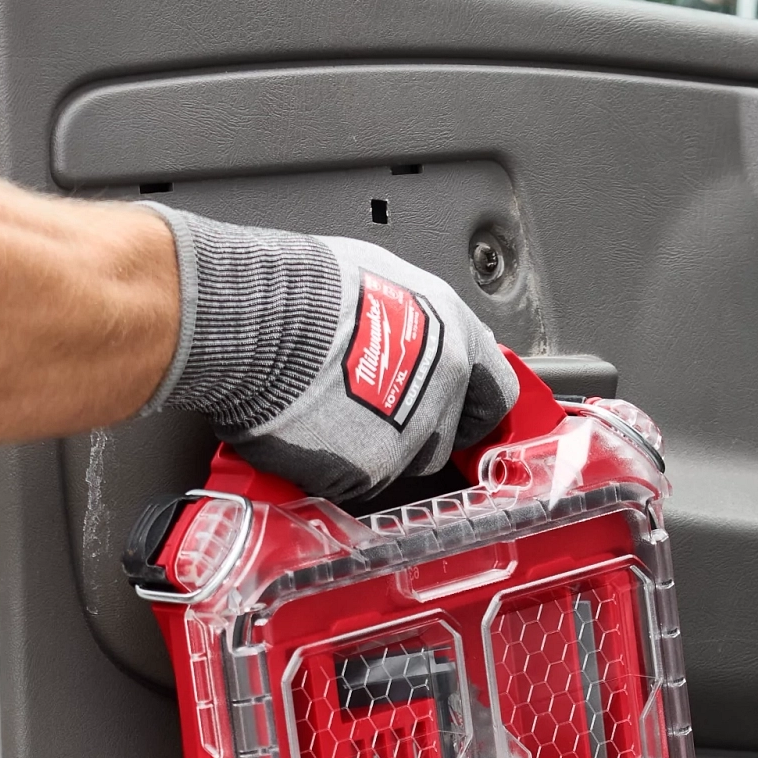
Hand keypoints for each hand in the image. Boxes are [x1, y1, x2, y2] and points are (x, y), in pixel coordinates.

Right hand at [145, 211, 516, 509]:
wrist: (262, 319)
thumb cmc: (308, 286)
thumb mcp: (381, 276)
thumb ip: (413, 317)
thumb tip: (411, 327)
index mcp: (455, 338)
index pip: (495, 392)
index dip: (475, 408)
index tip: (464, 416)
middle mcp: (443, 390)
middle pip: (442, 438)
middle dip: (411, 433)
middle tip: (366, 410)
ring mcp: (408, 437)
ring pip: (397, 465)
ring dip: (369, 451)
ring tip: (326, 415)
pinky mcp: (366, 472)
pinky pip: (352, 481)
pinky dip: (329, 467)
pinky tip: (304, 431)